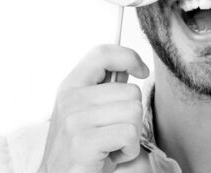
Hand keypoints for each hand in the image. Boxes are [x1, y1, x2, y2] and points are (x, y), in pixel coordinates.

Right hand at [39, 44, 149, 172]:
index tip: (140, 70)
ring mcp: (75, 120)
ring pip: (134, 112)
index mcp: (70, 87)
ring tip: (111, 145)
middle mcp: (70, 100)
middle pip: (131, 92)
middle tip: (112, 134)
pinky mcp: (84, 142)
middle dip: (131, 117)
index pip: (102, 54)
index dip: (128, 57)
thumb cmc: (78, 150)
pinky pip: (129, 134)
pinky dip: (128, 150)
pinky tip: (111, 156)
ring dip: (131, 135)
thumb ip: (105, 89)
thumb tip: (127, 68)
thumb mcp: (87, 112)